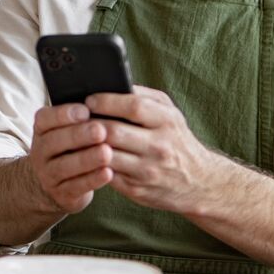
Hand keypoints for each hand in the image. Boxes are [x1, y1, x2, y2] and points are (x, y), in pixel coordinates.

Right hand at [27, 103, 112, 213]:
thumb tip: (106, 102)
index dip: (64, 114)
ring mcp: (48, 175)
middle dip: (79, 135)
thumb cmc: (69, 148)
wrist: (52, 184)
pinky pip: (76, 187)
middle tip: (101, 130)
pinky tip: (108, 173)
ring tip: (107, 152)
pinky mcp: (62, 194)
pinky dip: (93, 180)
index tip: (85, 110)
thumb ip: (81, 118)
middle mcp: (40, 152)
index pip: (46, 119)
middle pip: (55, 142)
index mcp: (42, 130)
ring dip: (87, 159)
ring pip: (65, 166)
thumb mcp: (66, 130)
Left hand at [86, 86, 216, 214]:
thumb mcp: (170, 115)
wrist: (198, 182)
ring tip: (75, 137)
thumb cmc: (177, 141)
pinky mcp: (137, 190)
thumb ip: (145, 97)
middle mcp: (159, 147)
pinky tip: (84, 157)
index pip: (133, 106)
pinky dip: (92, 165)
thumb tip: (113, 84)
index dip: (107, 101)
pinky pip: (106, 175)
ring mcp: (148, 171)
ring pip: (106, 155)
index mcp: (167, 122)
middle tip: (76, 119)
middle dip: (91, 124)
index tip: (90, 100)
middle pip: (114, 132)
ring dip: (86, 146)